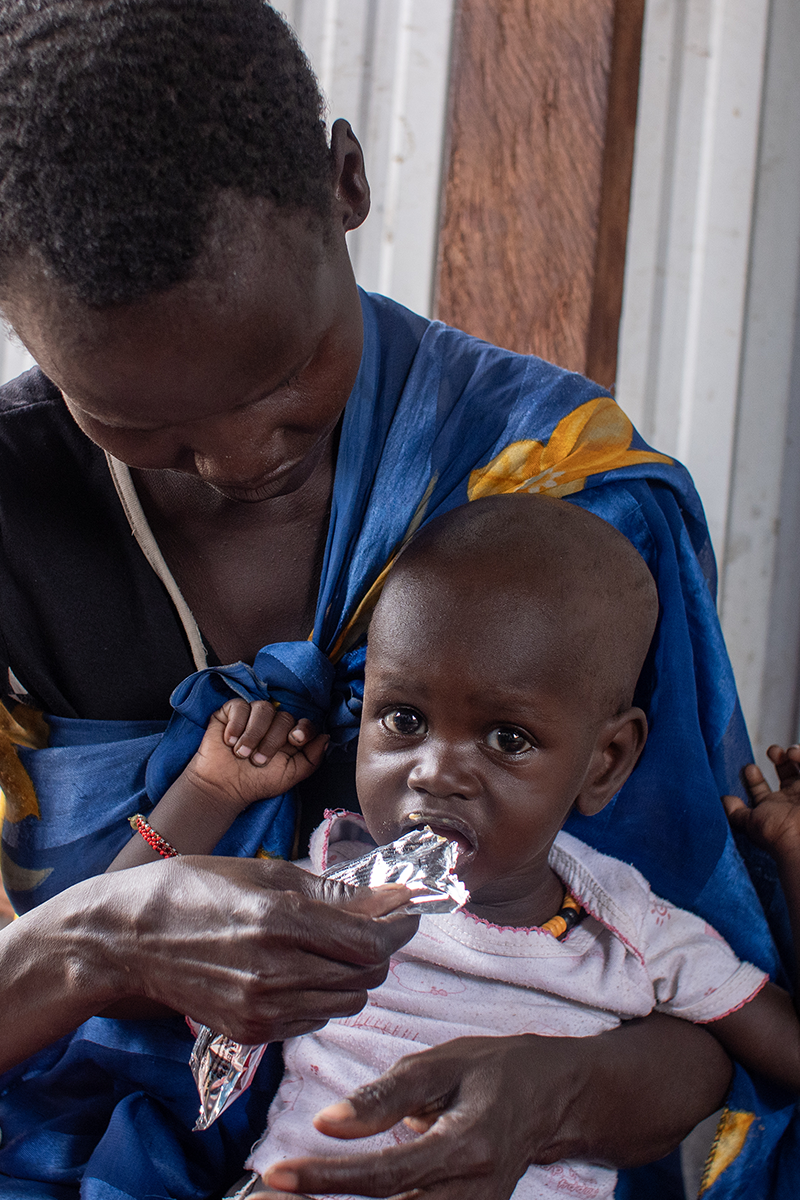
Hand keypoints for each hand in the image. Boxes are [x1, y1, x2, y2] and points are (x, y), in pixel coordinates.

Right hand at [107, 855, 417, 1042]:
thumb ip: (334, 892)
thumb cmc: (194, 890)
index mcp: (280, 922)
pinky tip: (298, 972)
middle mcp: (275, 972)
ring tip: (328, 949)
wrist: (129, 938)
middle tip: (367, 927)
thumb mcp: (265, 874)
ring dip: (352, 976)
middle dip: (378, 952)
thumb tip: (391, 897)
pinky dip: (321, 998)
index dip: (399, 928)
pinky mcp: (251, 1032)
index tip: (406, 912)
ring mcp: (261, 1008)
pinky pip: (314, 1020)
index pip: (370, 942)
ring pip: (346, 1003)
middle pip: (366, 978)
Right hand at [187, 699, 328, 811]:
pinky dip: (236, 724)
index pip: (304, 723)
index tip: (294, 740)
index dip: (303, 728)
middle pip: (284, 716)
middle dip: (271, 740)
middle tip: (257, 760)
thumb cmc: (256, 783)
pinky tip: (230, 741)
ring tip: (241, 753)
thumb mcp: (290, 776)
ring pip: (263, 708)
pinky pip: (239, 706)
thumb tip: (326, 737)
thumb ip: (311, 759)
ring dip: (253, 734)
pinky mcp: (230, 713)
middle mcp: (273, 724)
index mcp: (289, 738)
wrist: (223, 787)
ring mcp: (252, 717)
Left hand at [256, 1013, 731, 1198]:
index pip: (382, 1175)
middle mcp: (470, 1194)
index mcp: (466, 1149)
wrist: (558, 1097)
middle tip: (263, 1199)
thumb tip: (327, 1123)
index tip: (275, 1173)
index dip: (325, 1177)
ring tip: (285, 1198)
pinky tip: (330, 1194)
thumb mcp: (444, 1063)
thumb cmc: (500, 1069)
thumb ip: (386, 1095)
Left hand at [723, 743, 799, 861]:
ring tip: (786, 753)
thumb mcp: (751, 822)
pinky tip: (793, 753)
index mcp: (774, 808)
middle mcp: (792, 799)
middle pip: (786, 772)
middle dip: (778, 757)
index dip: (753, 778)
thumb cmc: (777, 833)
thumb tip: (723, 800)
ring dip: (793, 753)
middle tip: (772, 751)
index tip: (748, 768)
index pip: (760, 789)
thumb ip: (736, 812)